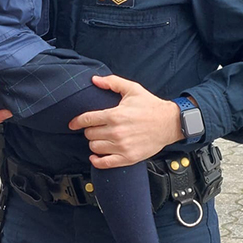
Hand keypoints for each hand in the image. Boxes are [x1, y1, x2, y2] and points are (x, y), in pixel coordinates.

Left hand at [68, 74, 182, 167]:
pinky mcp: (128, 157)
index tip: (73, 124)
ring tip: (101, 138)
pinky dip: (97, 161)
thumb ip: (112, 82)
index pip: (87, 120)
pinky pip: (105, 163)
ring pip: (94, 147)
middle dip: (90, 130)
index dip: (77, 122)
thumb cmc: (151, 106)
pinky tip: (96, 156)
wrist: (170, 123)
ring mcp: (121, 146)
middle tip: (97, 128)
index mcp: (114, 115)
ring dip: (95, 143)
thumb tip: (95, 80)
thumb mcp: (132, 89)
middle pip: (89, 134)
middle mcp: (116, 132)